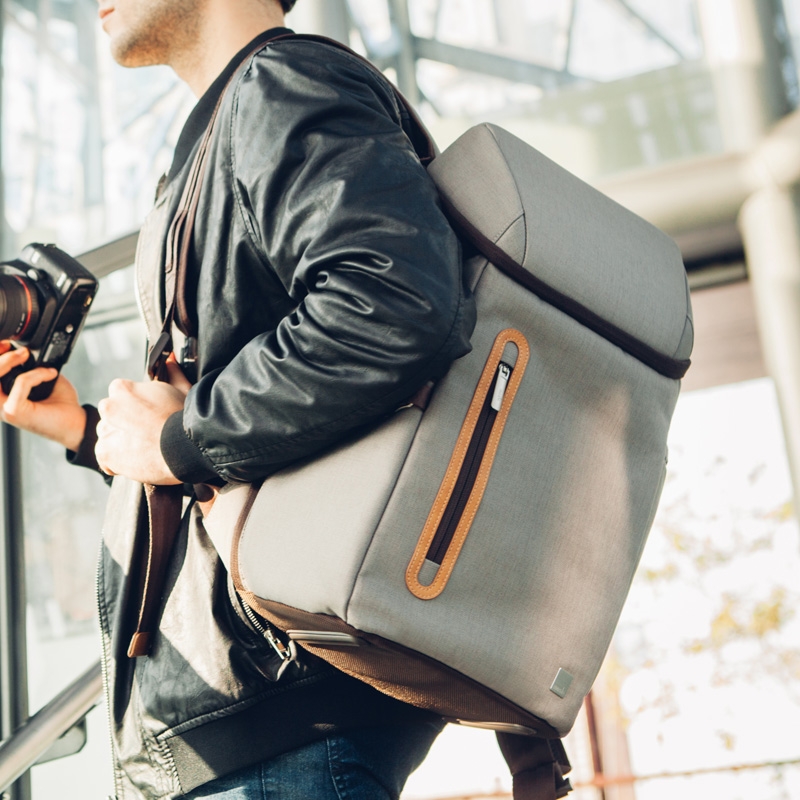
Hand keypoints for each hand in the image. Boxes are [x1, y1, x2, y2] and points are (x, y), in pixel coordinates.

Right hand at [0, 343, 85, 450]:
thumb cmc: (61, 405)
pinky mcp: (14, 412)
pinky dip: (34, 375)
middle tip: (20, 350)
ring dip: (7, 362)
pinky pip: (19, 384)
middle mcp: (1, 403)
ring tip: (25, 355)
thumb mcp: (45, 379)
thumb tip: (25, 351)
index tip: (6, 344)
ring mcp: (5, 409)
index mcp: (5, 396)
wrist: (75, 423)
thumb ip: (31, 367)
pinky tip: (49, 375)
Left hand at [96, 355, 190, 484]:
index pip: (120, 396)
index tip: (148, 416)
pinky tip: (138, 460)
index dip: (135, 407)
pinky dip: (118, 462)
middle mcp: (109, 407)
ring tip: (144, 449)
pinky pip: (106, 459)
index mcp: (122, 388)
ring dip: (121, 443)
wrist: (185, 448)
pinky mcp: (106, 454)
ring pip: (108, 438)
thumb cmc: (185, 420)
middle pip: (111, 417)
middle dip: (124, 424)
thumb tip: (170, 360)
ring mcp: (106, 431)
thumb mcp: (182, 390)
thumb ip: (172, 373)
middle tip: (147, 433)